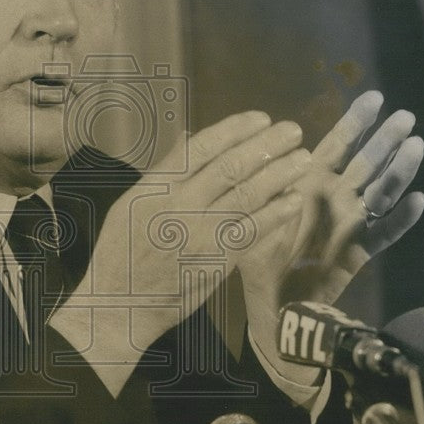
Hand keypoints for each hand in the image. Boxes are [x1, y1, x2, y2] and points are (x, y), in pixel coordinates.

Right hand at [51, 110, 308, 391]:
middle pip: (230, 167)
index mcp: (155, 188)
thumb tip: (189, 138)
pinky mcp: (217, 260)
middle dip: (266, 146)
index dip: (233, 131)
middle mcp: (179, 206)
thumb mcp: (129, 205)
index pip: (199, 149)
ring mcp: (200, 234)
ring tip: (303, 160)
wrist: (120, 306)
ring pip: (247, 196)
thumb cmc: (121, 254)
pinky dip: (276, 214)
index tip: (260, 118)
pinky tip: (294, 200)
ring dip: (280, 175)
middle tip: (294, 131)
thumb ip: (162, 173)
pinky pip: (253, 231)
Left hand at [239, 91, 423, 380]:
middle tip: (405, 115)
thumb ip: (243, 181)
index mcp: (310, 184)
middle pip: (366, 163)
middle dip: (384, 139)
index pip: (336, 145)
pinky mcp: (357, 252)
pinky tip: (416, 200)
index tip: (373, 96)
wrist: (271, 303)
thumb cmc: (258, 255)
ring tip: (415, 146)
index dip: (354, 122)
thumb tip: (210, 141)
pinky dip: (400, 219)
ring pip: (380, 192)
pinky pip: (383, 234)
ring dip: (398, 170)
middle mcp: (335, 199)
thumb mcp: (247, 212)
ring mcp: (349, 225)